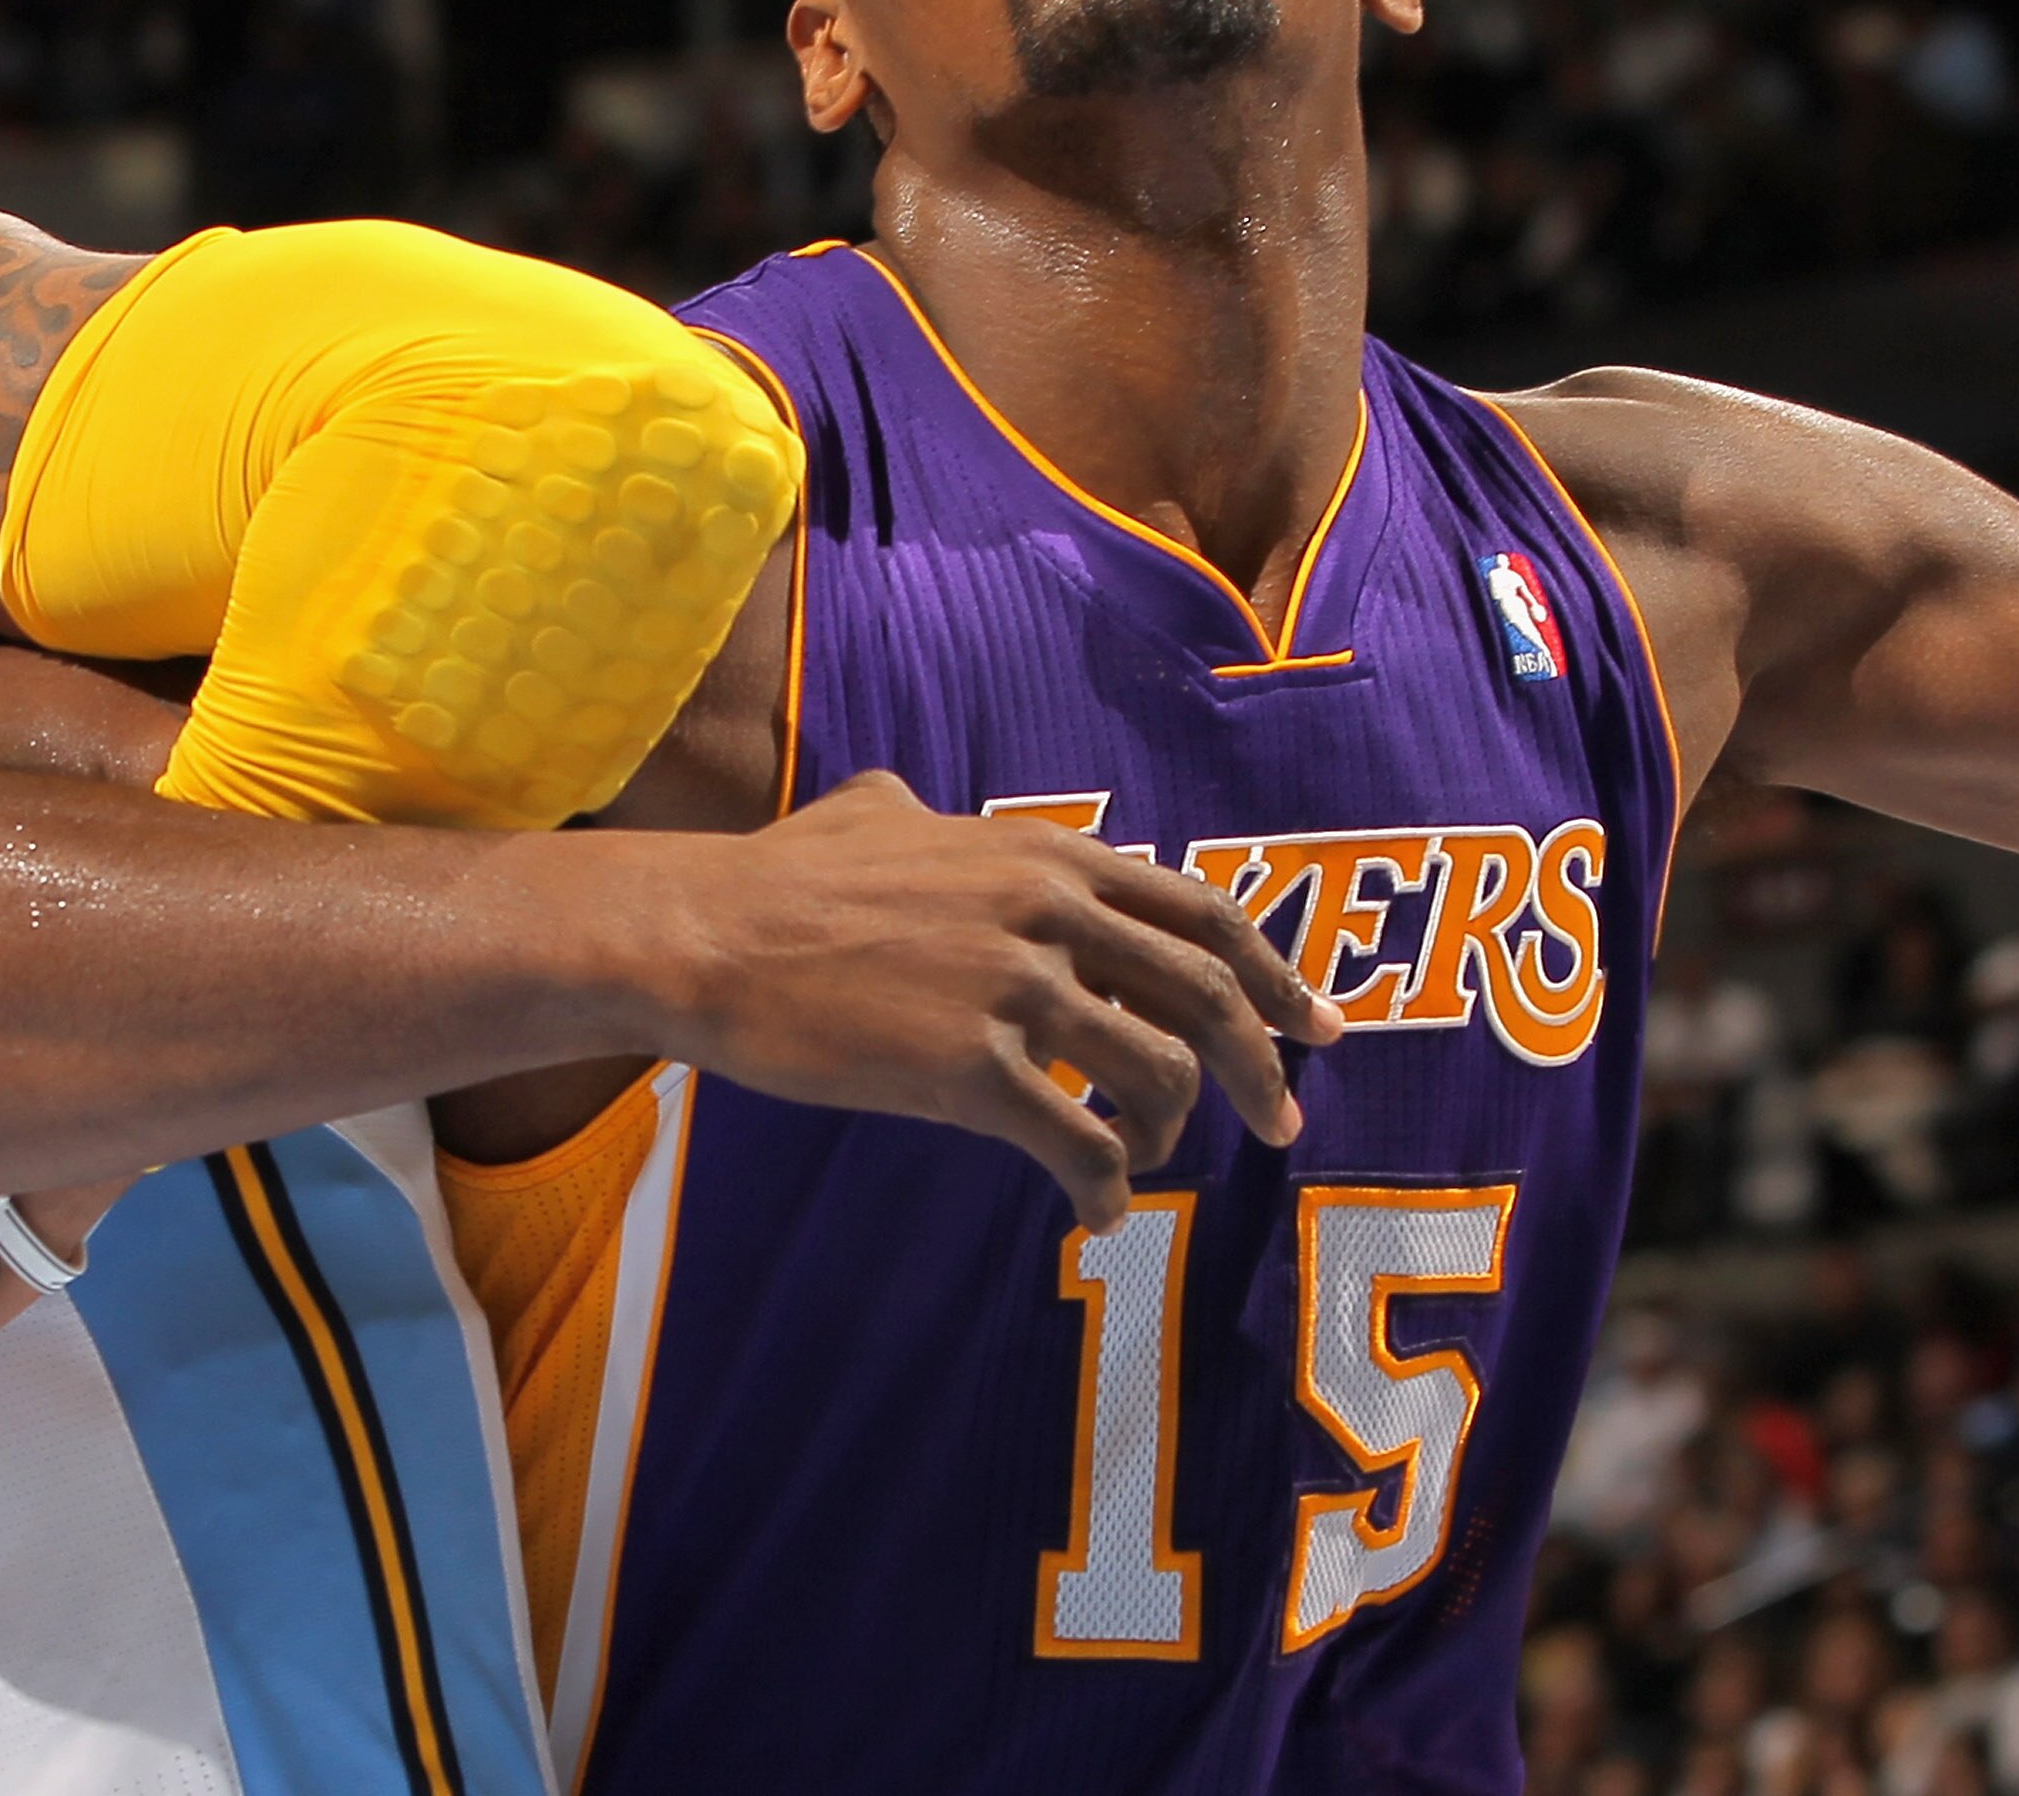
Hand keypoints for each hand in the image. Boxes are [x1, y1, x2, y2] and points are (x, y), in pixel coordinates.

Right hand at [649, 771, 1342, 1233]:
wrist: (702, 936)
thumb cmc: (773, 879)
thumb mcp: (862, 813)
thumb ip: (911, 809)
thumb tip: (902, 800)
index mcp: (1042, 855)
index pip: (1201, 913)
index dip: (1274, 975)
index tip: (1316, 1027)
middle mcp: (1047, 913)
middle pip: (1206, 995)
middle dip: (1264, 1068)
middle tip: (1283, 1124)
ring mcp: (1012, 990)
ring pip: (1156, 1076)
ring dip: (1169, 1135)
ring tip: (1143, 1164)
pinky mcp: (968, 1068)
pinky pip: (1077, 1143)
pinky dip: (1103, 1190)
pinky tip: (1091, 1217)